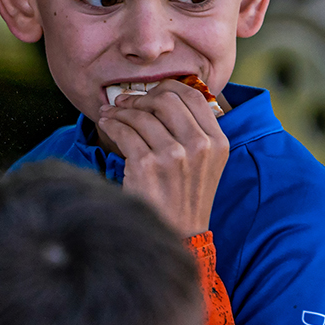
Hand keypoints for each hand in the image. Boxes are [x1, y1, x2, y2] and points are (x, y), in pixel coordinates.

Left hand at [97, 79, 228, 236]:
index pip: (194, 96)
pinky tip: (107, 124)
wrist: (178, 236)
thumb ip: (195, 131)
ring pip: (141, 114)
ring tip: (110, 113)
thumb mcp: (204, 164)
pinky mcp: (147, 165)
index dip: (168, 88)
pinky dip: (111, 124)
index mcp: (218, 142)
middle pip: (166, 99)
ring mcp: (173, 156)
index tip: (150, 93)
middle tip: (125, 101)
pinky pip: (124, 131)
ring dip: (121, 110)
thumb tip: (163, 97)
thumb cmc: (185, 198)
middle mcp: (199, 146)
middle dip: (141, 97)